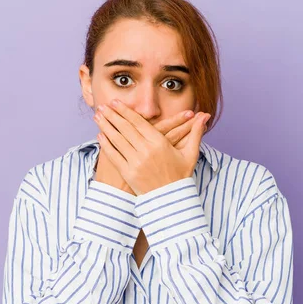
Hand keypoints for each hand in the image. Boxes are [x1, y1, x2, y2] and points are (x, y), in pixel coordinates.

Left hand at [93, 99, 210, 195]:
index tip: (116, 102)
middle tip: (102, 106)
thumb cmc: (180, 176)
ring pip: (117, 139)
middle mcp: (146, 151)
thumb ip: (195, 133)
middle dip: (112, 115)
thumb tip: (205, 116)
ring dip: (106, 126)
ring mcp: (136, 162)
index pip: (138, 122)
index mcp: (159, 144)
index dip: (125, 111)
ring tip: (97, 116)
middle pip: (125, 128)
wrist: (171, 201)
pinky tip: (100, 136)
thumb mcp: (190, 154)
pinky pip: (114, 155)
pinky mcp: (128, 173)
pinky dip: (106, 145)